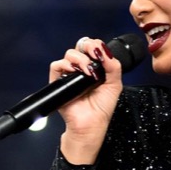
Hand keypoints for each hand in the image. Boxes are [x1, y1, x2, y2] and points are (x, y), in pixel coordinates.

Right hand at [52, 37, 123, 161]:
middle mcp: (80, 69)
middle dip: (88, 47)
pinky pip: (56, 66)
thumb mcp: (114, 84)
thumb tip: (104, 50)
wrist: (91, 124)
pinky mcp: (58, 82)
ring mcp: (69, 74)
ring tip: (88, 72)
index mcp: (94, 67)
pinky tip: (75, 72)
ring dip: (80, 59)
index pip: (92, 47)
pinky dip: (65, 65)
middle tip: (95, 56)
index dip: (96, 45)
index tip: (101, 52)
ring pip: (69, 54)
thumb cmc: (102, 108)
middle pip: (80, 47)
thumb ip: (113, 65)